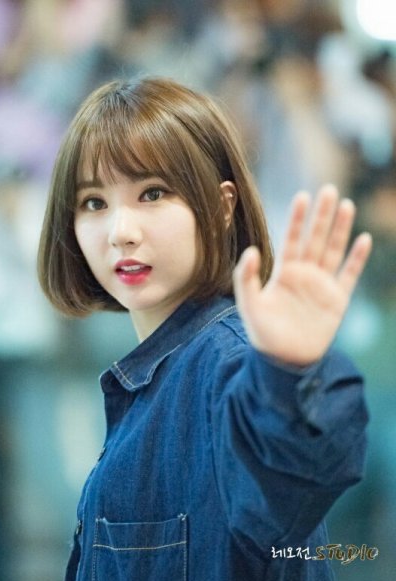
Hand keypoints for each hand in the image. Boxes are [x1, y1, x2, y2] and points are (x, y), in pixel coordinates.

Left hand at [234, 184, 371, 365]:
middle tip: (328, 189)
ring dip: (340, 229)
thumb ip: (245, 277)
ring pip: (333, 250)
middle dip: (321, 215)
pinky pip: (350, 275)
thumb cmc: (263, 333)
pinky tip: (364, 239)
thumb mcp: (249, 304)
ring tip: (346, 205)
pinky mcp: (337, 300)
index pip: (292, 239)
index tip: (302, 196)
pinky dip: (357, 258)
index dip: (297, 219)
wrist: (284, 360)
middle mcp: (304, 274)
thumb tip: (251, 250)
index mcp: (284, 272)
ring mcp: (322, 285)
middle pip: (315, 238)